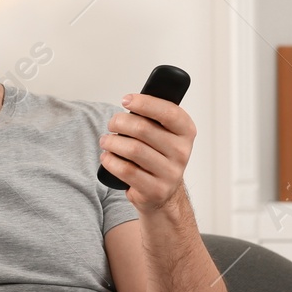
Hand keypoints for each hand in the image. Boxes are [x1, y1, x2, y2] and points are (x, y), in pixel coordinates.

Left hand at [99, 94, 196, 214]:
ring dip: (112, 142)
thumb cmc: (157, 155)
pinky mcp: (155, 190)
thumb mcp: (162, 133)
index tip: (126, 100)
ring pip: (133, 149)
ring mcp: (170, 173)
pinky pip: (126, 171)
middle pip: (143, 129)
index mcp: (186, 132)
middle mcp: (181, 152)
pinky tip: (107, 157)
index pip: (168, 112)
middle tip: (112, 124)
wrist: (162, 192)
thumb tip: (130, 102)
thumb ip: (152, 117)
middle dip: (120, 122)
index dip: (144, 103)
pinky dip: (110, 161)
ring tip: (106, 141)